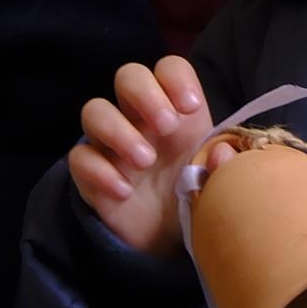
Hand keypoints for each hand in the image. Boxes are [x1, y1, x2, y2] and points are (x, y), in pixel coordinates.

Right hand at [67, 56, 237, 259]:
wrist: (171, 239)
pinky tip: (124, 192)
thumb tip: (222, 153)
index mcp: (176, 110)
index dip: (175, 78)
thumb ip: (226, 165)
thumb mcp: (220, 179)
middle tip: (166, 128)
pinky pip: (80, 158)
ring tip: (145, 162)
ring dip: (119, 132)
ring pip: (94, 110)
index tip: (191, 107)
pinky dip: (100, 172)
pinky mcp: (90, 174)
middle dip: (145, 94)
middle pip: (128, 75)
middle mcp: (140, 119)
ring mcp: (111, 144)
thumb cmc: (195, 194)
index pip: (169, 68)